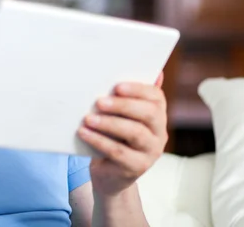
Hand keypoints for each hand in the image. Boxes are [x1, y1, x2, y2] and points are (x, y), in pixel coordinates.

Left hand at [78, 73, 166, 196]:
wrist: (110, 173)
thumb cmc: (114, 137)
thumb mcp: (120, 117)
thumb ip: (126, 96)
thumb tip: (138, 70)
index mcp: (157, 115)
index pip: (156, 97)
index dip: (138, 89)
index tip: (117, 86)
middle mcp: (159, 133)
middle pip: (149, 114)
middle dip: (123, 106)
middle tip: (99, 102)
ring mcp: (151, 152)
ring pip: (135, 134)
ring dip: (109, 124)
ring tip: (88, 118)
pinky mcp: (137, 168)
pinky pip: (119, 153)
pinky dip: (99, 141)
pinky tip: (84, 132)